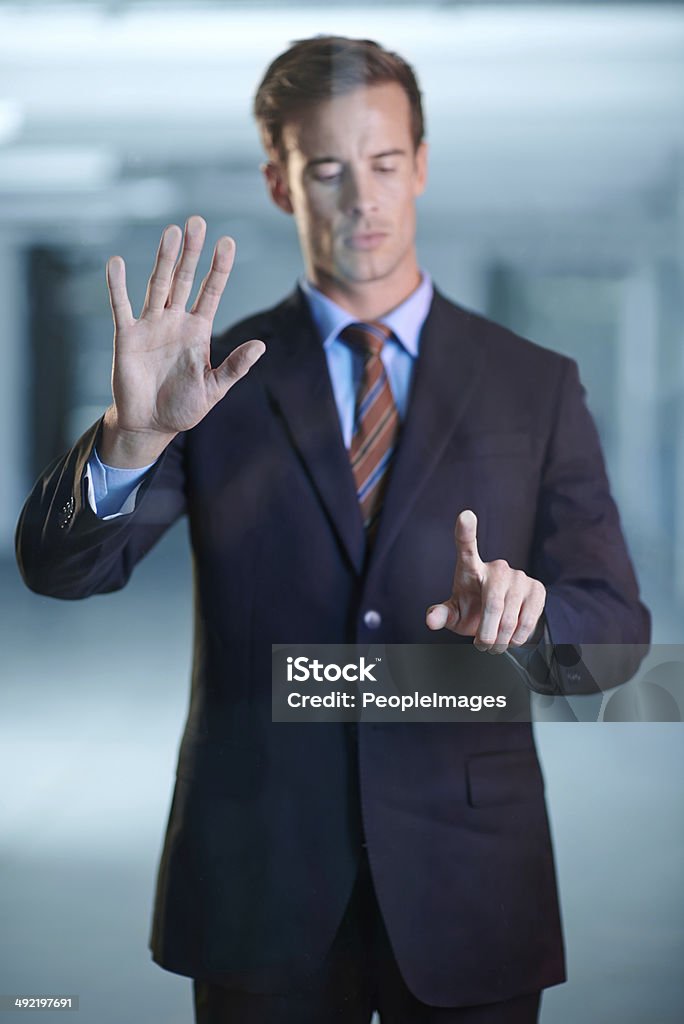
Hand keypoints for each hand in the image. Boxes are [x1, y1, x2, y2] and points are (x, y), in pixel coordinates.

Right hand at [101, 216, 264, 465]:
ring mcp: (150, 326)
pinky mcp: (126, 337)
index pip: (211, 292)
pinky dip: (117, 286)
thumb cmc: (184, 407)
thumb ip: (235, 367)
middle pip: (184, 279)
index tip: (227, 242)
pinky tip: (117, 263)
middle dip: (191, 252)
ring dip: (164, 259)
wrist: (150, 425)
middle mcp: (175, 321)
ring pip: (158, 285)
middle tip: (197, 222)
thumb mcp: (215, 389)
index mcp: (198, 331)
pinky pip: (122, 307)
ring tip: (171, 231)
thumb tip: (261, 345)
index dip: (219, 268)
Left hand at [425, 509, 545, 653]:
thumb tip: (431, 620)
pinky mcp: (537, 588)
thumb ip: (441, 615)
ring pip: (511, 616)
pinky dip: (518, 636)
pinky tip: (511, 637)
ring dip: (501, 639)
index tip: (465, 516)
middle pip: (493, 603)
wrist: (501, 620)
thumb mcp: (454, 614)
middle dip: (487, 632)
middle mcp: (497, 567)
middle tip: (483, 646)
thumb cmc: (471, 610)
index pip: (466, 546)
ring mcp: (519, 576)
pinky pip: (529, 618)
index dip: (466, 531)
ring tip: (494, 645)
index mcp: (470, 567)